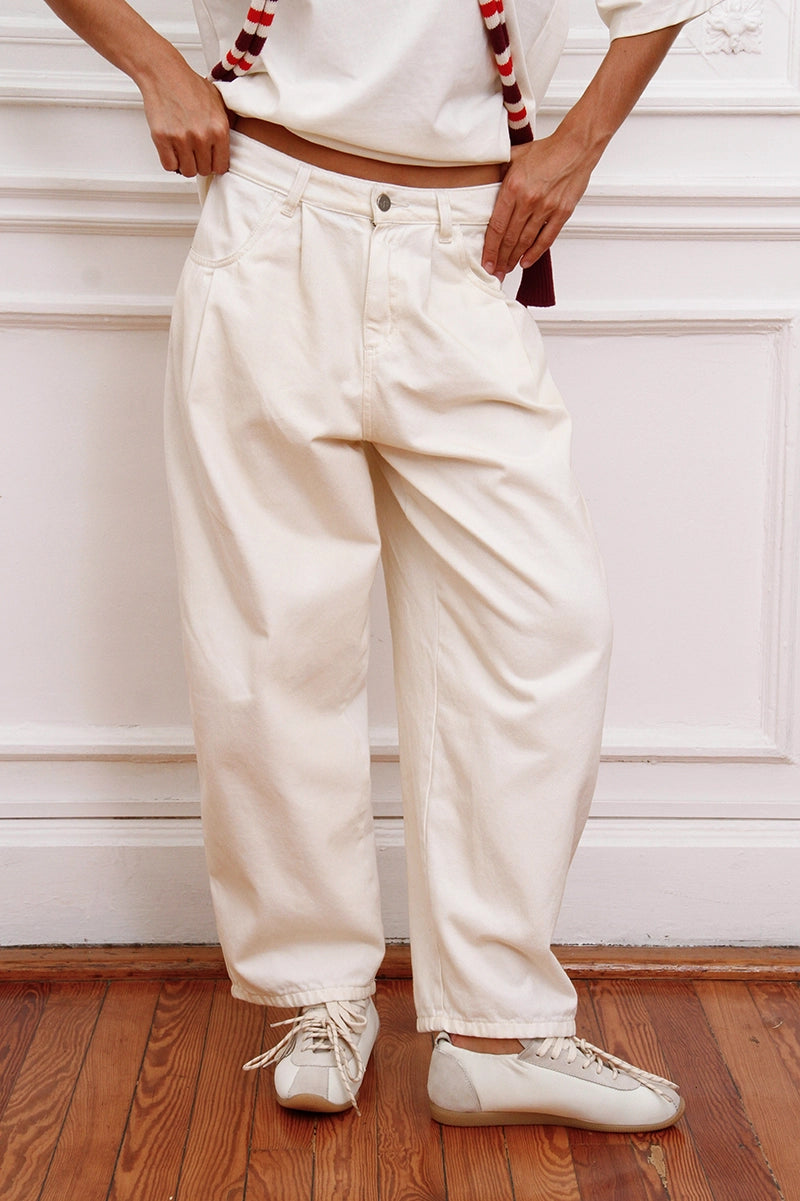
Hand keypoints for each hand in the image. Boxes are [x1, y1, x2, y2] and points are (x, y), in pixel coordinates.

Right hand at [140, 67, 231, 176]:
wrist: (164, 72)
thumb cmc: (189, 85)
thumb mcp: (219, 102)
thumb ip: (227, 124)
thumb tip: (231, 146)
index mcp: (219, 128)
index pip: (221, 166)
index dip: (215, 164)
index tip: (210, 159)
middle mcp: (202, 136)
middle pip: (204, 170)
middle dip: (200, 163)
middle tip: (194, 152)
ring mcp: (182, 138)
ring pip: (188, 171)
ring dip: (185, 164)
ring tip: (184, 150)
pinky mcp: (162, 138)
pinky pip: (169, 166)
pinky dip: (170, 161)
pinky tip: (172, 150)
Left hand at [481, 131, 596, 280]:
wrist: (576, 146)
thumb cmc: (546, 151)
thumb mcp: (514, 156)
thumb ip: (498, 172)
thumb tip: (480, 182)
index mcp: (513, 187)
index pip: (497, 225)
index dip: (490, 248)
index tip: (485, 261)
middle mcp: (529, 199)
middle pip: (510, 238)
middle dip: (500, 259)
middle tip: (494, 273)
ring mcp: (547, 207)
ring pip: (526, 241)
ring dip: (515, 259)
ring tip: (507, 269)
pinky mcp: (562, 212)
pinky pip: (547, 238)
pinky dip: (535, 252)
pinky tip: (526, 261)